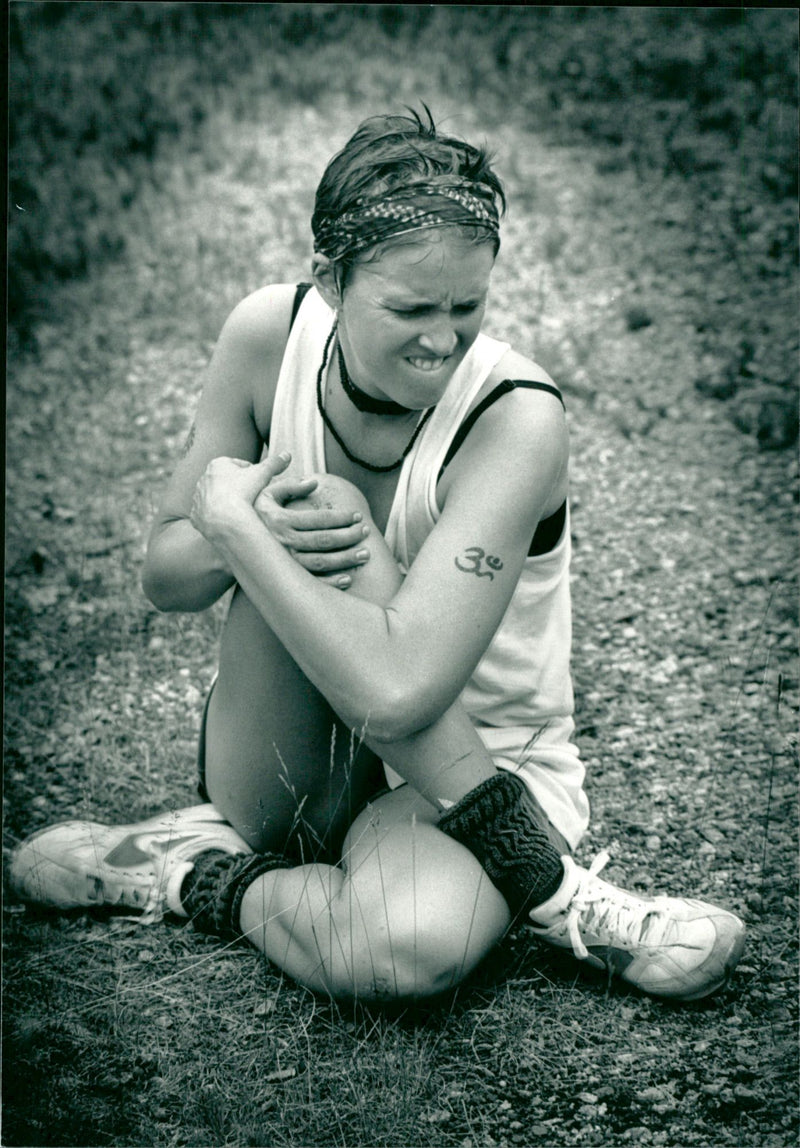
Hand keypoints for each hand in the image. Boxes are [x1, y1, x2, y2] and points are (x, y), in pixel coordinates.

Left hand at [190, 451, 291, 543]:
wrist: (225, 520)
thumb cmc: (243, 492)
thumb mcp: (263, 474)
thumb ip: (274, 463)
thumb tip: (287, 454)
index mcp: (217, 464)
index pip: (238, 466)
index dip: (252, 474)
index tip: (260, 483)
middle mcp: (203, 479)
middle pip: (225, 482)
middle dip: (238, 488)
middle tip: (252, 497)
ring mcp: (198, 499)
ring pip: (215, 498)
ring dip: (226, 503)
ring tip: (241, 511)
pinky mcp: (195, 516)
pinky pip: (207, 515)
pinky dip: (217, 518)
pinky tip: (229, 522)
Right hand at [254, 473, 370, 582]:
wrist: (225, 541)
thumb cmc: (250, 513)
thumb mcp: (265, 493)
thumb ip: (289, 484)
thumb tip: (314, 482)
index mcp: (280, 520)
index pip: (318, 519)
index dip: (341, 518)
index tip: (357, 516)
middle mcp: (281, 542)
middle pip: (323, 541)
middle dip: (348, 537)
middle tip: (366, 532)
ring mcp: (282, 563)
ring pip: (320, 563)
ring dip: (345, 560)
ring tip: (365, 555)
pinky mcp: (282, 577)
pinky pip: (309, 583)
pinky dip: (330, 583)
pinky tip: (348, 579)